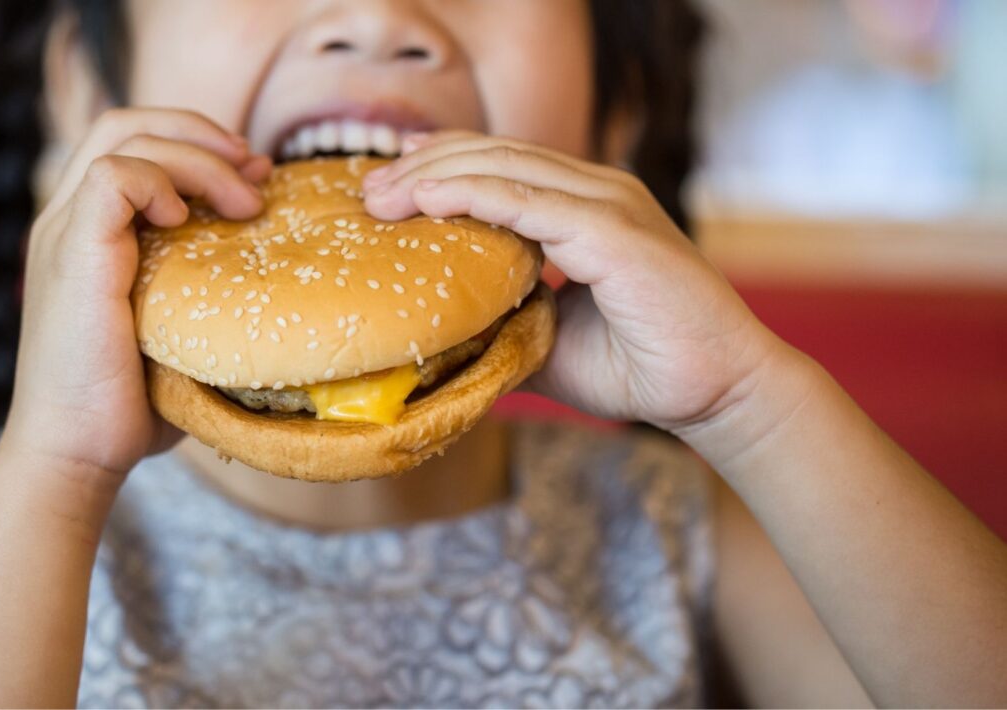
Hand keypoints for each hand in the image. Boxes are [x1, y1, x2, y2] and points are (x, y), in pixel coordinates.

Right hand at [0, 109, 271, 482]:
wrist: (77, 453)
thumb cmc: (131, 405)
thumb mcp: (180, 330)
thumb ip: (207, 286)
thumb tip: (274, 264)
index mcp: (89, 232)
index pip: (133, 144)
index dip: (195, 143)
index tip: (252, 177)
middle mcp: (69, 220)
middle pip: (126, 122)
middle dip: (200, 131)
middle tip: (255, 168)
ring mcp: (65, 233)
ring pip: (122, 135)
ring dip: (196, 155)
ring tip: (243, 200)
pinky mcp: (72, 253)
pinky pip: (110, 176)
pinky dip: (159, 182)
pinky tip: (188, 221)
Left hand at [363, 131, 790, 435]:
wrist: (715, 393)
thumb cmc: (639, 368)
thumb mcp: (548, 341)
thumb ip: (501, 323)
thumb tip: (440, 337)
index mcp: (583, 207)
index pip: (499, 166)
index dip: (438, 169)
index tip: (383, 191)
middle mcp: (595, 191)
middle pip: (492, 154)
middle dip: (422, 166)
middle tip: (365, 190)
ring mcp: (607, 204)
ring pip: (502, 167)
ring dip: (433, 176)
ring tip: (379, 195)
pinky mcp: (613, 229)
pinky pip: (527, 200)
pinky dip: (471, 195)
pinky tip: (426, 202)